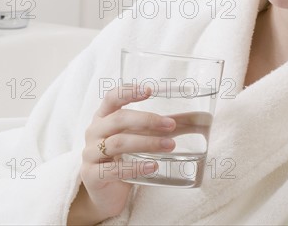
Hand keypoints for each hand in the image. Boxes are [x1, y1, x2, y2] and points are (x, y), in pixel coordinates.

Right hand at [68, 84, 175, 224]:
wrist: (105, 194)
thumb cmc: (122, 160)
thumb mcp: (135, 139)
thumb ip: (158, 128)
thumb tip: (197, 119)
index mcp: (103, 117)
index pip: (112, 98)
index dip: (129, 92)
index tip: (149, 91)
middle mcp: (94, 132)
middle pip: (119, 119)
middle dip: (147, 120)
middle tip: (170, 125)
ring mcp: (90, 154)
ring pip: (119, 143)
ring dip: (147, 143)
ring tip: (169, 145)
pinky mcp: (92, 176)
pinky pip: (115, 170)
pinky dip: (137, 167)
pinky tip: (154, 166)